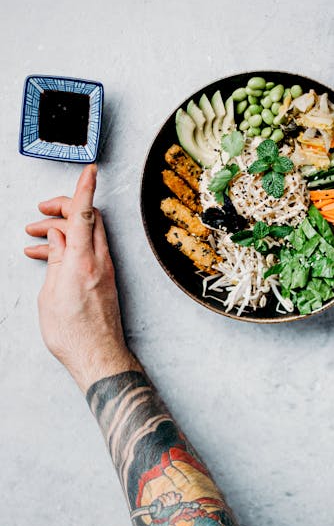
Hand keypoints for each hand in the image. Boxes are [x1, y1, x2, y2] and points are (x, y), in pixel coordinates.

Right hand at [24, 164, 139, 391]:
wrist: (98, 357)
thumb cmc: (73, 333)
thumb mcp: (52, 293)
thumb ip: (55, 259)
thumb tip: (57, 236)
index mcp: (83, 262)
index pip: (85, 214)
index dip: (85, 188)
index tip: (90, 169)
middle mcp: (100, 261)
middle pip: (88, 218)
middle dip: (64, 208)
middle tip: (41, 213)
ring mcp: (106, 269)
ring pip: (88, 234)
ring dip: (63, 229)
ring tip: (35, 240)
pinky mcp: (106, 278)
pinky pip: (90, 251)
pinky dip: (71, 246)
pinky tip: (50, 256)